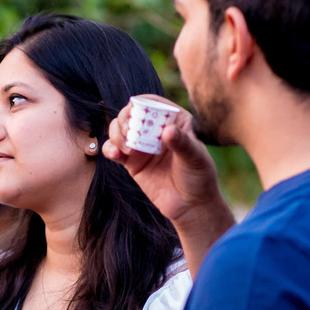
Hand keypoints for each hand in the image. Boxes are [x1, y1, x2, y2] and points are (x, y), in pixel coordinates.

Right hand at [104, 95, 223, 225]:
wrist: (191, 205)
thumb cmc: (199, 177)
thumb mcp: (195, 158)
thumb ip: (182, 143)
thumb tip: (167, 131)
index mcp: (174, 121)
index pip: (153, 103)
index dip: (141, 104)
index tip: (136, 114)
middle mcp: (156, 130)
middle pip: (131, 114)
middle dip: (124, 120)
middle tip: (128, 133)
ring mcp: (142, 145)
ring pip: (118, 129)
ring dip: (116, 134)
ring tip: (126, 149)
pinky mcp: (131, 162)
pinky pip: (113, 150)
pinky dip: (109, 149)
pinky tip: (116, 155)